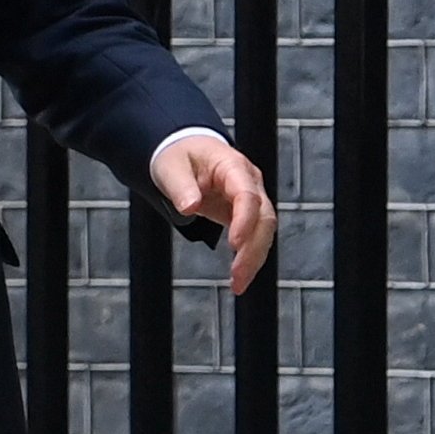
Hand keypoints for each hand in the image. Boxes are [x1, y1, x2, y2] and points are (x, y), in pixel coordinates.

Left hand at [154, 134, 278, 296]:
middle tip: (238, 275)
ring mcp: (251, 198)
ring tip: (239, 284)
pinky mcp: (245, 213)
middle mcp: (250, 182)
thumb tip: (189, 207)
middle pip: (264, 218)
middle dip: (253, 248)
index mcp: (233, 166)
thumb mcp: (170, 166)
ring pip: (264, 231)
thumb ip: (179, 186)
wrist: (185, 149)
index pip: (248, 195)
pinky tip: (240, 277)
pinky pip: (254, 236)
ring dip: (254, 258)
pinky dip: (249, 257)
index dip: (244, 220)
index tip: (234, 244)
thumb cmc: (178, 155)